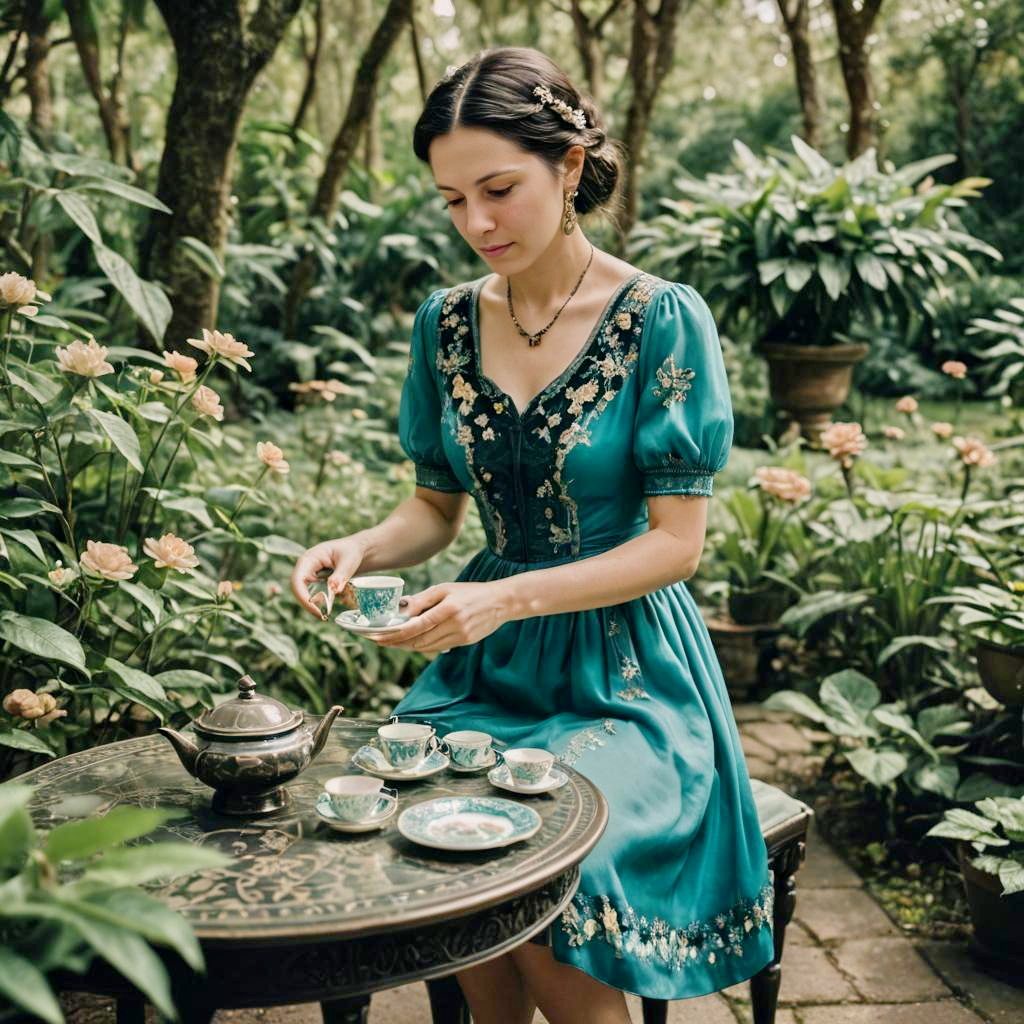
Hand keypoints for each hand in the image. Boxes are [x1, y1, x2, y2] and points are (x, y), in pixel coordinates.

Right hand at [291, 536, 365, 619]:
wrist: (356, 550)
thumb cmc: (351, 551)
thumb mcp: (348, 561)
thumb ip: (340, 575)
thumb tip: (333, 589)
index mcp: (309, 559)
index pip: (297, 580)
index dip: (303, 596)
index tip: (315, 610)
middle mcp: (306, 568)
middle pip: (299, 589)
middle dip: (308, 604)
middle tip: (323, 617)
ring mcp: (310, 575)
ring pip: (305, 594)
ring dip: (314, 605)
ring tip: (326, 615)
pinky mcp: (316, 582)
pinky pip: (313, 595)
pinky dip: (320, 603)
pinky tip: (328, 609)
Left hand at [373, 581, 507, 653]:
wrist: (500, 602)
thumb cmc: (470, 592)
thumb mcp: (445, 588)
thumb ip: (422, 600)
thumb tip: (400, 610)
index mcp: (449, 609)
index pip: (416, 626)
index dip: (394, 634)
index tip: (377, 636)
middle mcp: (455, 625)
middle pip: (418, 640)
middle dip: (395, 642)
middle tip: (378, 640)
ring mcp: (460, 636)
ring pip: (426, 647)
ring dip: (406, 645)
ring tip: (390, 641)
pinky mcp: (464, 643)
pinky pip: (437, 647)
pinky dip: (422, 645)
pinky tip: (411, 641)